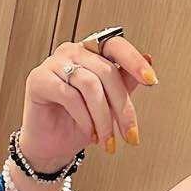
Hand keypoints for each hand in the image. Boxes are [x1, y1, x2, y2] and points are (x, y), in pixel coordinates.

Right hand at [16, 31, 157, 172]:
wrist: (52, 145)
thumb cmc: (79, 123)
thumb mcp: (110, 104)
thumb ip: (125, 82)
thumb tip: (149, 58)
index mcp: (91, 52)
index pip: (116, 45)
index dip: (134, 61)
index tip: (151, 81)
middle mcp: (72, 51)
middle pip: (106, 71)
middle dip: (122, 108)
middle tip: (130, 135)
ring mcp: (54, 63)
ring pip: (90, 85)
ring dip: (103, 118)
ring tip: (107, 140)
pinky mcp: (39, 79)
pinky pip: (69, 95)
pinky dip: (84, 118)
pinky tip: (89, 133)